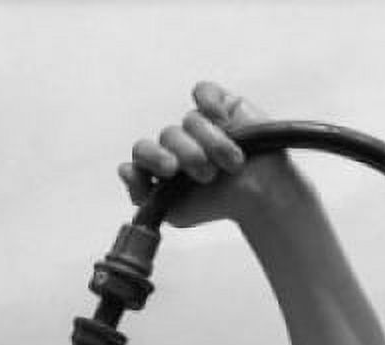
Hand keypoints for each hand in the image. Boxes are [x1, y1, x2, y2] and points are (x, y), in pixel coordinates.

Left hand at [119, 81, 306, 228]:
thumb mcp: (177, 212)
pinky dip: (210, 105)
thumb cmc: (218, 204)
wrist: (260, 195)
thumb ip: (145, 196)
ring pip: (189, 121)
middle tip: (198, 172)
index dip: (149, 160)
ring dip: (210, 146)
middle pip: (166, 136)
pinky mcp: (223, 104)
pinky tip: (224, 121)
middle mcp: (179, 141)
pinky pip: (203, 93)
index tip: (167, 174)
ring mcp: (200, 123)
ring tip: (229, 166)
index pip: (142, 153)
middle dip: (182, 154)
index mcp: (163, 164)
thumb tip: (123, 169)